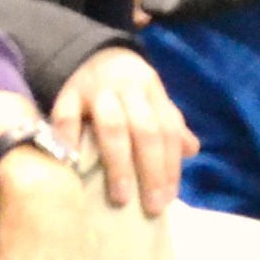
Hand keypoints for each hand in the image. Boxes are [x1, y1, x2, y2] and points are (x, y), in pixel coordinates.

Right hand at [52, 44, 195, 214]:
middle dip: (152, 169)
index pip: (168, 130)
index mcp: (153, 90)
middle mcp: (129, 89)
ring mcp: (96, 91)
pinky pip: (67, 119)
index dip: (170, 164)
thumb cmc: (127, 89)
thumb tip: (192, 151)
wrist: (91, 53)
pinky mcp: (67, 94)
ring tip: (121, 197)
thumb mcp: (152, 99)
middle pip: (145, 130)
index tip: (168, 197)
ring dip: (119, 163)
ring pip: (113, 127)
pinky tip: (74, 170)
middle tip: (151, 206)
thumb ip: (170, 125)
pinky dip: (71, 143)